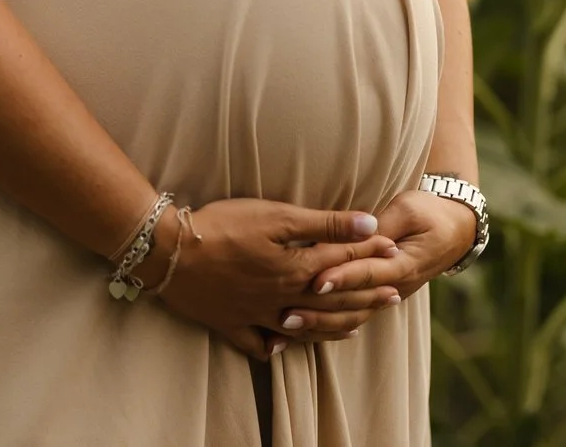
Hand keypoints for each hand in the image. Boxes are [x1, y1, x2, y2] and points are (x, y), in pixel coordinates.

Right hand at [148, 197, 402, 361]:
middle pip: (331, 301)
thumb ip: (324, 224)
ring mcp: (255, 315)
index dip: (370, 256)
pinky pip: (257, 343)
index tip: (396, 252)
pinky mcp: (229, 323)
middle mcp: (281, 299)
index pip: (343, 263)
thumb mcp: (277, 216)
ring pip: (303, 327)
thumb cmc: (223, 225)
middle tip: (393, 296)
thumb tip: (370, 226)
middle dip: (365, 296)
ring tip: (357, 326)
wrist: (169, 252)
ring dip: (333, 325)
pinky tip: (282, 349)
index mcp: (295, 271)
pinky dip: (273, 347)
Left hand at [296, 188, 475, 315]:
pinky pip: (351, 318)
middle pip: (353, 304)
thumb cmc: (429, 213)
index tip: (316, 281)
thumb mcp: (409, 209)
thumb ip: (383, 223)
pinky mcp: (376, 298)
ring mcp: (385, 297)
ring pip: (350, 318)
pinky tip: (301, 333)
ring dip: (318, 324)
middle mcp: (394, 288)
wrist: (454, 231)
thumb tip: (357, 229)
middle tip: (287, 313)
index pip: (368, 273)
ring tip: (286, 325)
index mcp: (403, 265)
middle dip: (319, 310)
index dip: (342, 277)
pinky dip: (326, 328)